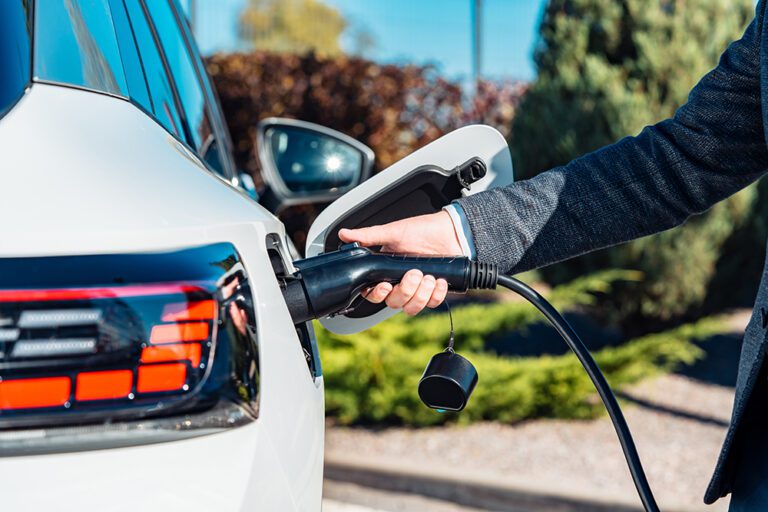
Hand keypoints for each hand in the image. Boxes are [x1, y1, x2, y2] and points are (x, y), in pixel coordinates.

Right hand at [338, 211, 462, 314]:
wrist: (451, 231)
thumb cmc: (422, 230)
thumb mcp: (393, 231)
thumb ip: (368, 235)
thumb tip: (344, 234)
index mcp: (386, 271)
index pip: (373, 292)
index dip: (377, 294)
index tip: (385, 285)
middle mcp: (400, 283)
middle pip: (393, 302)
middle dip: (404, 291)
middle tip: (414, 274)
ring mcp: (417, 289)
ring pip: (411, 307)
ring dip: (420, 295)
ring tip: (428, 277)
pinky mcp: (434, 291)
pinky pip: (432, 303)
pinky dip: (437, 294)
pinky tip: (439, 280)